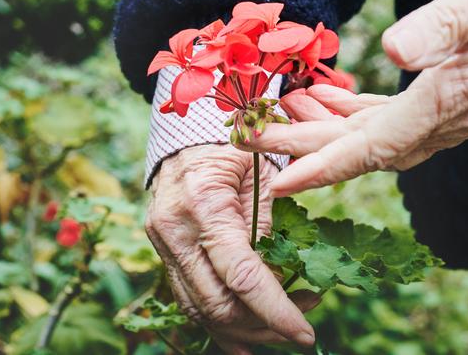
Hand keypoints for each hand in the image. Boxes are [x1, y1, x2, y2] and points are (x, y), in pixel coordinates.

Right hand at [146, 144, 317, 353]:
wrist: (187, 132)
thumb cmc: (234, 147)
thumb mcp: (261, 176)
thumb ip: (268, 228)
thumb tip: (281, 281)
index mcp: (204, 207)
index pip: (243, 278)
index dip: (276, 312)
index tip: (305, 333)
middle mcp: (175, 232)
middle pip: (218, 305)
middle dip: (264, 327)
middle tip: (302, 325)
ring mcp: (162, 245)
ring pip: (200, 311)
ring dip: (244, 330)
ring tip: (281, 330)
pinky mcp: (163, 253)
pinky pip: (188, 300)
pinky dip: (218, 323)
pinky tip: (244, 340)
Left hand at [243, 0, 467, 195]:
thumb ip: (441, 26)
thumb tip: (393, 49)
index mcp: (448, 101)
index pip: (372, 148)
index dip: (321, 166)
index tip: (278, 181)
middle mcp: (448, 119)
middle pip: (363, 148)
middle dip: (307, 148)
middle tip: (255, 139)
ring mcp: (451, 112)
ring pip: (376, 137)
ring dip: (328, 132)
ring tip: (283, 115)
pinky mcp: (452, 96)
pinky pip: (395, 118)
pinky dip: (358, 115)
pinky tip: (332, 100)